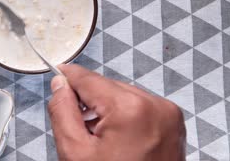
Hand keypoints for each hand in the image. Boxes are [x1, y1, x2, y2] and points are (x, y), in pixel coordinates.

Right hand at [49, 64, 185, 160]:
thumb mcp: (74, 151)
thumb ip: (62, 110)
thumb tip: (60, 84)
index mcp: (130, 109)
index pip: (88, 78)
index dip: (68, 77)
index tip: (57, 76)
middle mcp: (155, 105)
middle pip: (105, 86)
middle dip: (88, 101)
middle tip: (79, 127)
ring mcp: (167, 113)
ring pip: (121, 94)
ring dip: (106, 109)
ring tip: (100, 138)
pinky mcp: (172, 121)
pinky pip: (139, 105)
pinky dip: (123, 115)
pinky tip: (116, 138)